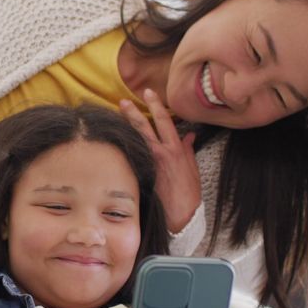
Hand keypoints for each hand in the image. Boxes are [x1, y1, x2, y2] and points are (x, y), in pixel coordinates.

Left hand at [120, 89, 201, 232]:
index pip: (164, 120)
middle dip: (133, 111)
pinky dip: (124, 146)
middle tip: (123, 101)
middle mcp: (160, 152)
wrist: (180, 216)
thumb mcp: (192, 168)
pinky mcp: (140, 173)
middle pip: (144, 126)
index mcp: (174, 149)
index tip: (148, 92)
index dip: (155, 104)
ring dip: (125, 126)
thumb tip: (188, 135)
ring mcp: (148, 163)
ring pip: (134, 139)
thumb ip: (187, 150)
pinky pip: (131, 156)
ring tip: (115, 115)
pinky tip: (115, 140)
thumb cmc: (188, 193)